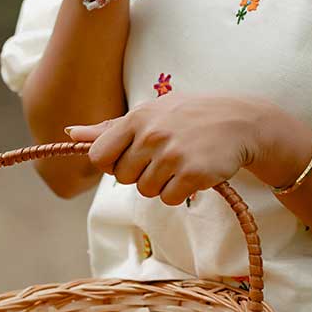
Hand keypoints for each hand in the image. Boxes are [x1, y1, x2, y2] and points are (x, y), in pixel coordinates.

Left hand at [66, 93, 262, 206]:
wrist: (240, 122)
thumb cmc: (189, 116)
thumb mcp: (151, 112)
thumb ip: (109, 127)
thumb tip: (71, 133)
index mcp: (137, 118)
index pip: (100, 156)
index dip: (112, 164)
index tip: (130, 158)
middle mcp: (152, 135)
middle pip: (123, 178)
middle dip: (140, 174)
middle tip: (164, 157)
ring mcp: (173, 155)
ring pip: (146, 191)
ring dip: (162, 183)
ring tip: (181, 163)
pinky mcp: (193, 173)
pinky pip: (169, 199)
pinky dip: (180, 192)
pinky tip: (194, 172)